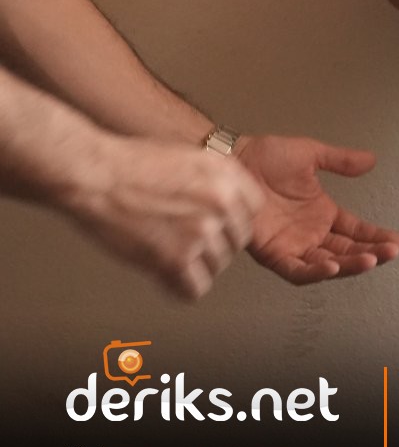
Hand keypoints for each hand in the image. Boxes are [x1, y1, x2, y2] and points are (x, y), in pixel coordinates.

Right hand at [70, 135, 262, 300]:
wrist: (98, 175)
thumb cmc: (130, 164)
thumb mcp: (189, 157)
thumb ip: (214, 181)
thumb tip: (226, 206)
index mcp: (225, 174)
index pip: (252, 210)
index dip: (232, 220)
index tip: (220, 225)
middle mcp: (220, 202)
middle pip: (237, 241)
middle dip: (216, 245)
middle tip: (190, 243)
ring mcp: (201, 232)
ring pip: (218, 267)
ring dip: (196, 267)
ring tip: (172, 257)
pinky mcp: (176, 260)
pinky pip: (195, 289)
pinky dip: (181, 289)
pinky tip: (167, 277)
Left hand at [238, 135, 398, 285]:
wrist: (234, 160)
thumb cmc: (264, 156)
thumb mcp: (311, 154)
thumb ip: (341, 160)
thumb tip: (370, 160)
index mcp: (320, 212)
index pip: (354, 230)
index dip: (375, 236)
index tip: (394, 240)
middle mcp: (309, 233)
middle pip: (346, 251)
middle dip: (370, 253)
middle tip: (389, 252)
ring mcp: (292, 245)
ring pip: (327, 264)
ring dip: (350, 265)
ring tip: (370, 260)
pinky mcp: (274, 253)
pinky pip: (298, 270)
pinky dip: (316, 272)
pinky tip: (333, 266)